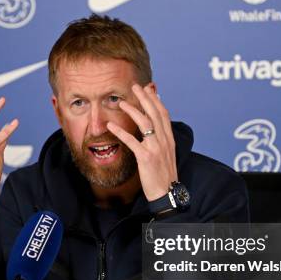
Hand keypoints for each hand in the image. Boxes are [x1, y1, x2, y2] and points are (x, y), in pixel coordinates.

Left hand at [107, 84, 177, 201]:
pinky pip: (132, 142)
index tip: (148, 89)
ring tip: (121, 102)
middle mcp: (164, 141)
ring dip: (133, 110)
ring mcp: (156, 148)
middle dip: (145, 98)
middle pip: (155, 113)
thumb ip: (161, 141)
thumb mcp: (166, 155)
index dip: (155, 100)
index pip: (163, 114)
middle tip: (135, 86)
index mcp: (169, 139)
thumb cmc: (163, 175)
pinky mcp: (146, 158)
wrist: (167, 193)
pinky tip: (111, 125)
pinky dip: (121, 132)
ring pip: (145, 123)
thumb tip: (153, 130)